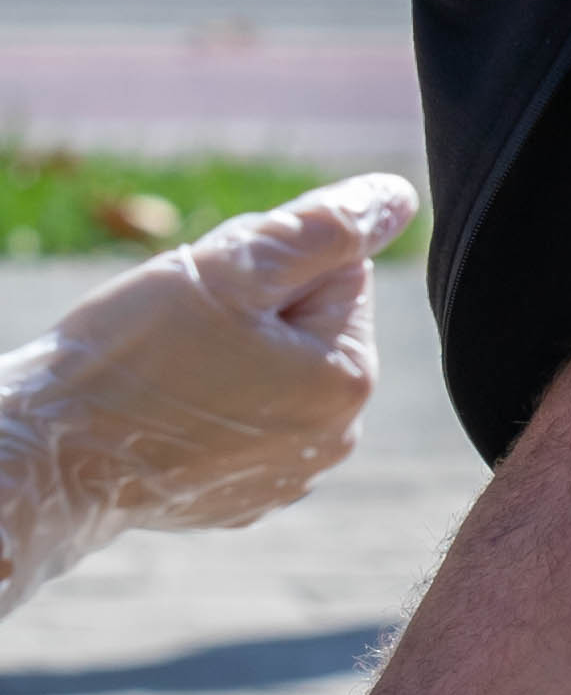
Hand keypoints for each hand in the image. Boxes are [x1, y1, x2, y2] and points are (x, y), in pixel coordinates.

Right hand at [5, 165, 407, 555]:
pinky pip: (238, 416)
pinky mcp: (238, 494)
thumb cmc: (132, 359)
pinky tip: (160, 412)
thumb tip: (398, 200)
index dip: (269, 264)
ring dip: (227, 351)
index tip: (213, 294)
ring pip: (270, 365)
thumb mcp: (233, 269)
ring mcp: (286, 474)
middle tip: (183, 329)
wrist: (49, 459)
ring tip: (166, 369)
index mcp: (348, 381)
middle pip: (309, 321)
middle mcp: (334, 439)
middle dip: (252, 307)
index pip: (338, 270)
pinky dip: (205, 403)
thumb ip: (326, 228)